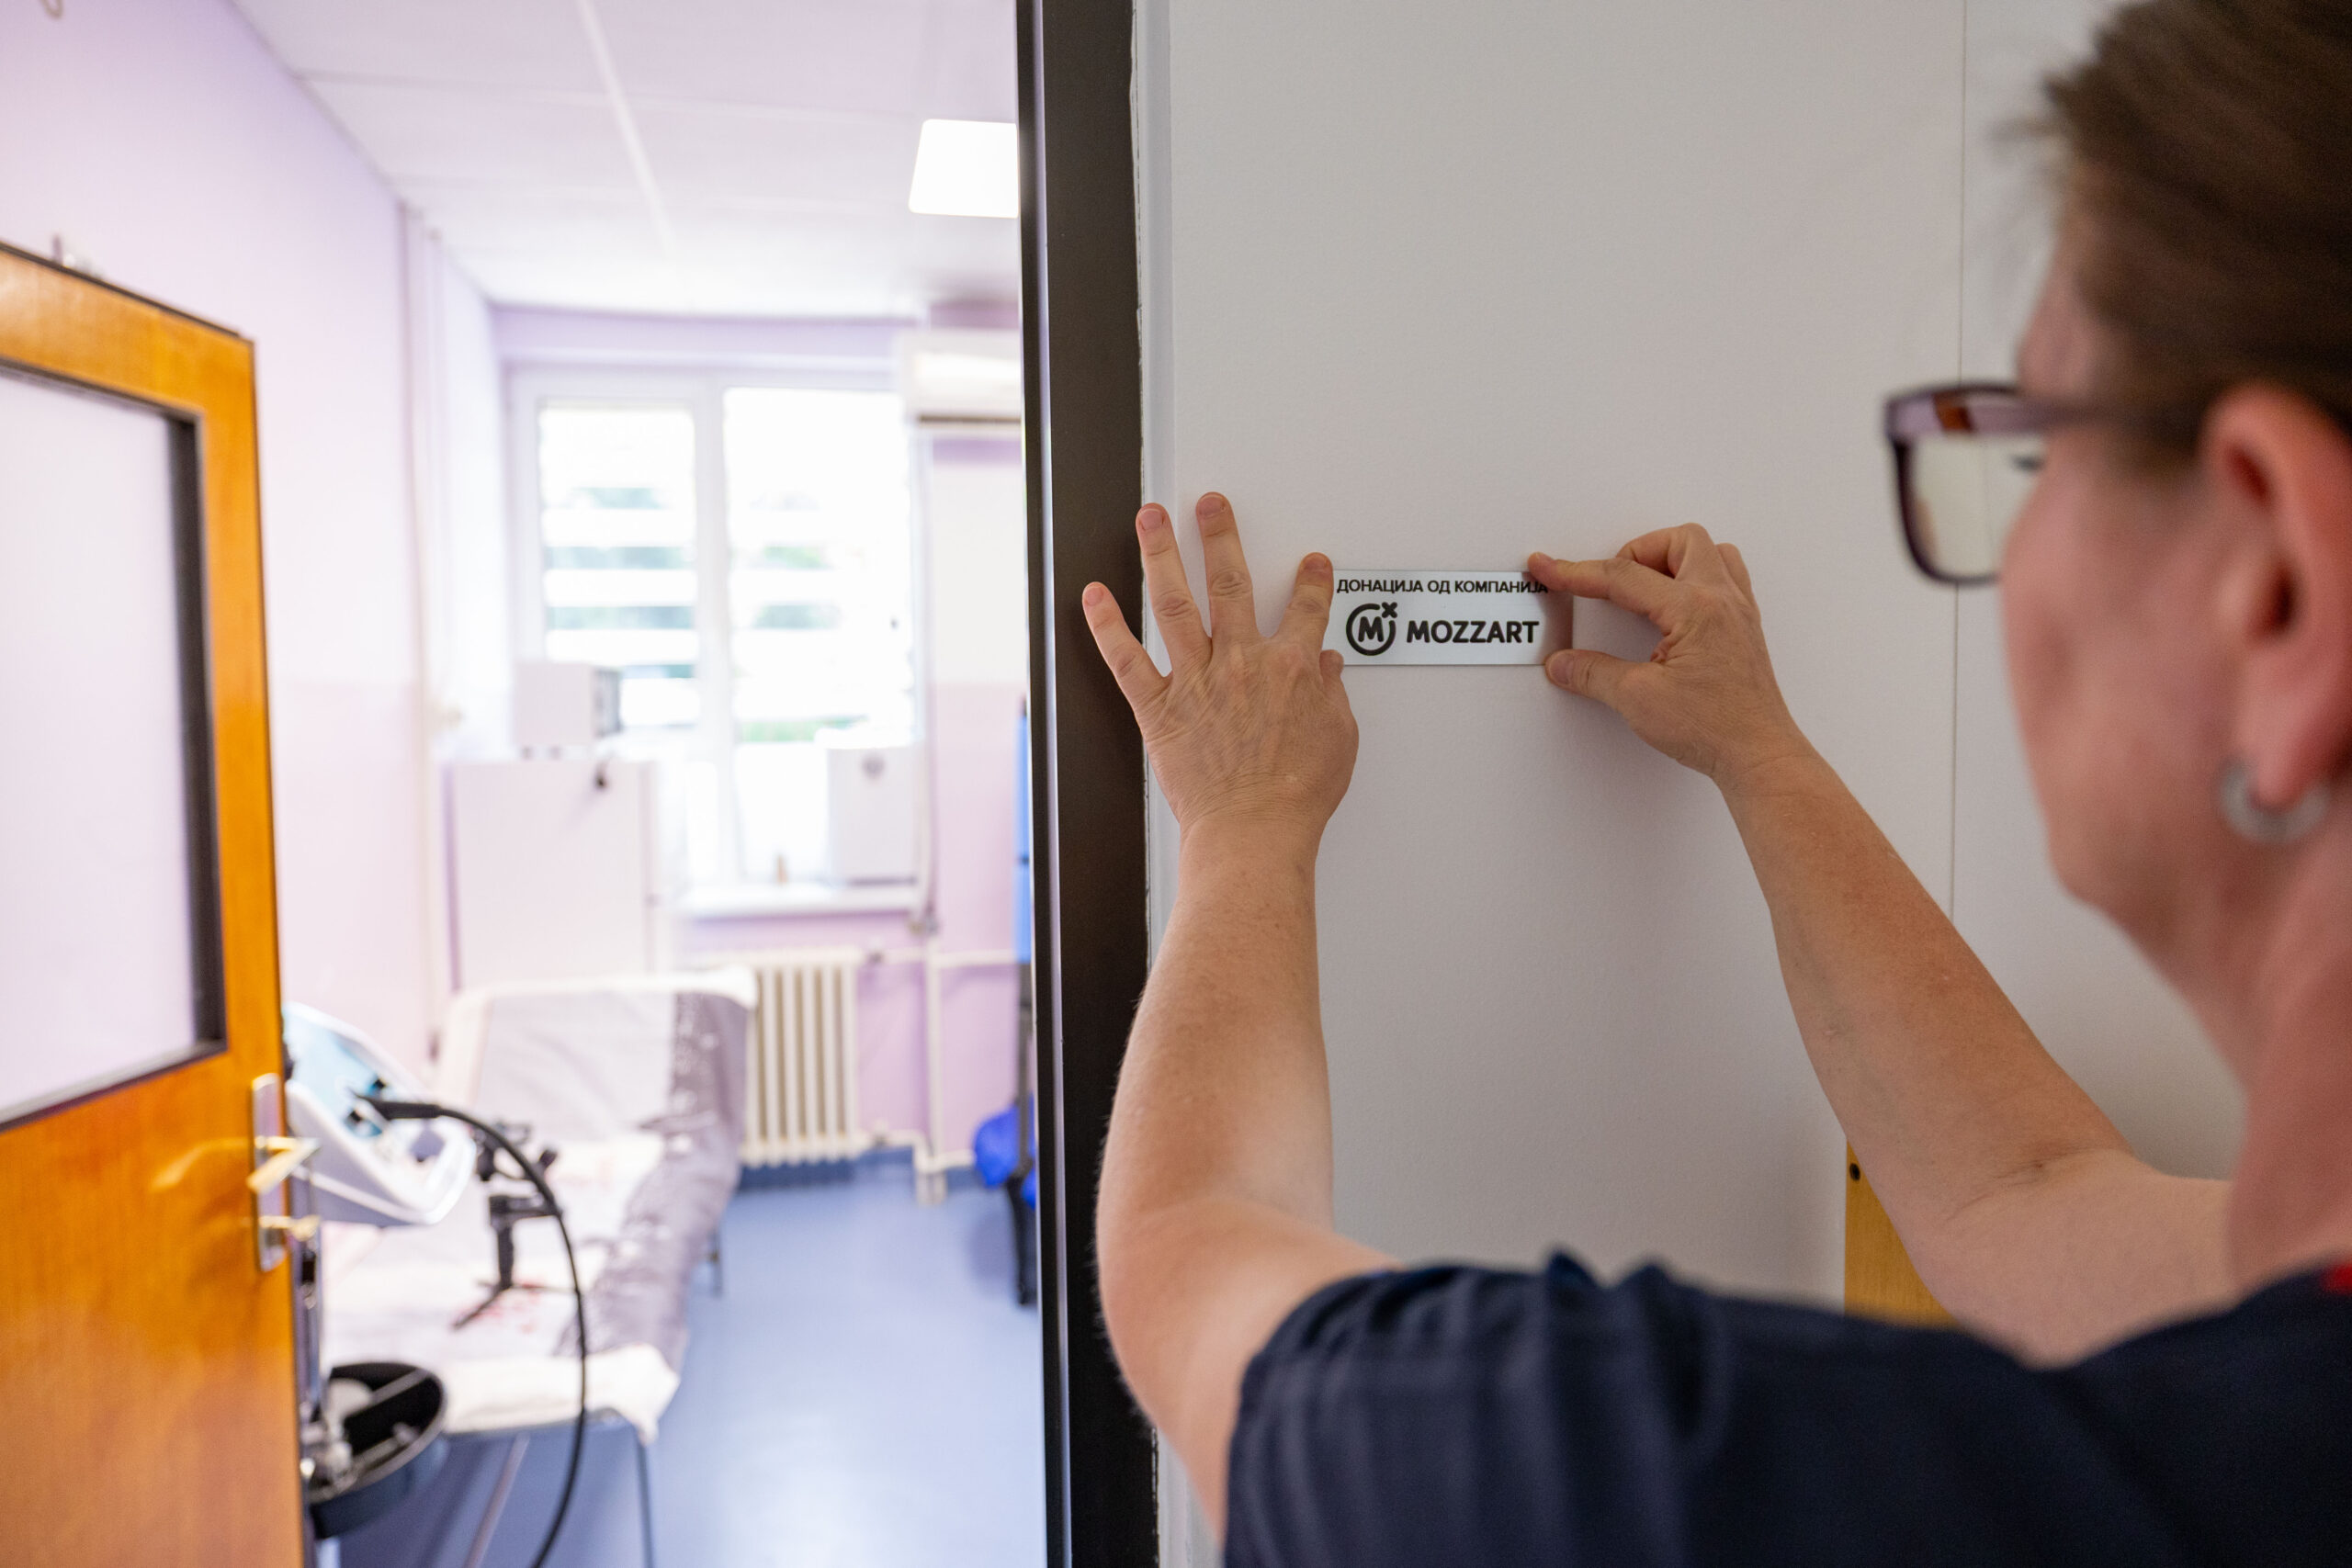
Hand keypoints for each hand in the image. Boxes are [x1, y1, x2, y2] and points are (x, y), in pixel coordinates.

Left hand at [1083, 494, 1358, 844]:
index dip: (1312, 582)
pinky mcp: (1160, 708)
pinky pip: (1127, 660)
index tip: (1311, 565)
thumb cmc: (1295, 796)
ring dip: (1160, 553)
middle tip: (1210, 505)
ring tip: (1150, 519)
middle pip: (1231, 582)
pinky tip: (1094, 597)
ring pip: (1175, 602)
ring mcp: (1197, 681)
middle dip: (1220, 535)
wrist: (1253, 831)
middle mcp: (1242, 662)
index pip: (1307, 609)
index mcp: (1291, 668)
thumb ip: (1332, 696)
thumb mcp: (1338, 740)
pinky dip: (1106, 626)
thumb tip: (1328, 669)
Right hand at [1529, 524, 1812, 789]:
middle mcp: (1722, 600)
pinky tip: (1674, 604)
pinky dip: (1693, 579)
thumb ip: (1593, 673)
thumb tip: (1564, 663)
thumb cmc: (1717, 728)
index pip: (1623, 577)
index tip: (1550, 568)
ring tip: (1642, 583)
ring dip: (1671, 558)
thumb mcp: (1638, 699)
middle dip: (1635, 551)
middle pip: (1678, 541)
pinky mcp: (1743, 630)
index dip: (1577, 572)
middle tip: (1607, 579)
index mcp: (1695, 608)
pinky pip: (1724, 579)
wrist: (1757, 755)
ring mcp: (1738, 613)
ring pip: (1709, 553)